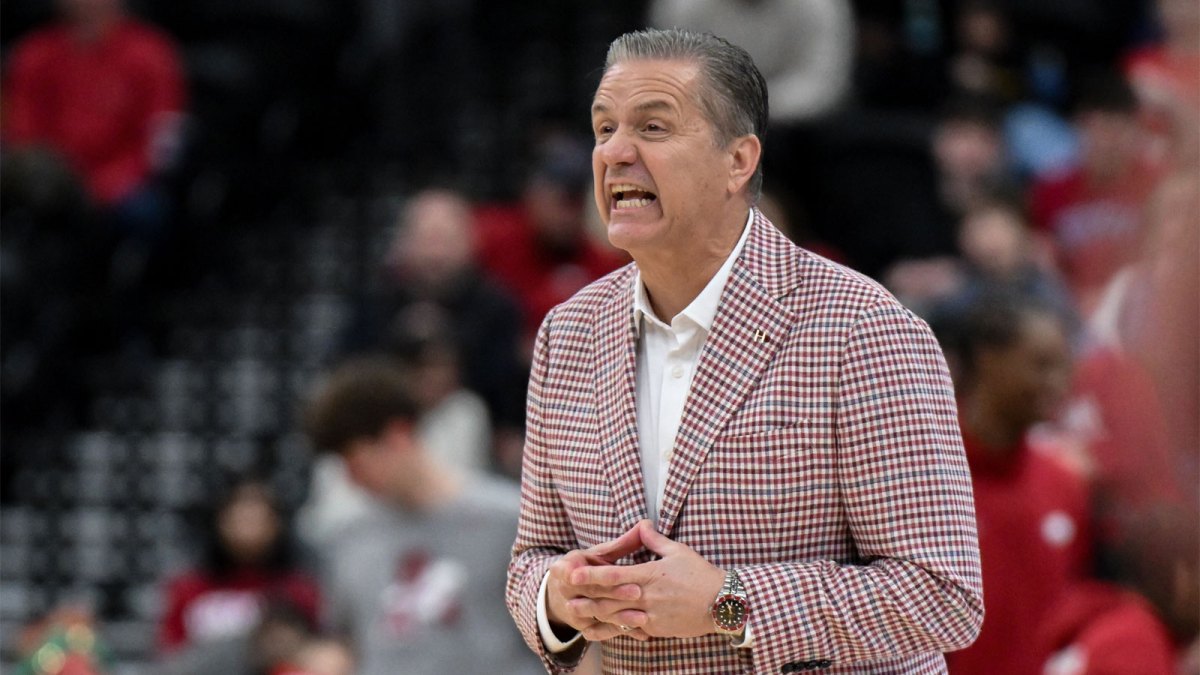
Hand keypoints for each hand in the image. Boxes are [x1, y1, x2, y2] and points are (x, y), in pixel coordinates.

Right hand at [545, 523, 650, 640]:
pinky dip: (621, 631)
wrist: (564, 592)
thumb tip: (646, 525)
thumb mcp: (599, 553)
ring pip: (597, 615)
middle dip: (614, 593)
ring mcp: (573, 611)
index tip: (615, 572)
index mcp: (564, 567)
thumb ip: (622, 543)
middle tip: (637, 591)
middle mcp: (565, 591)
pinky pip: (602, 631)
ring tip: (643, 617)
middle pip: (591, 594)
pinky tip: (641, 632)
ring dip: (620, 617)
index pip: (579, 571)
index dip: (596, 573)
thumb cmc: (588, 567)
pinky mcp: (583, 627)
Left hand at [567, 520, 725, 639]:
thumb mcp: (678, 551)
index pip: (614, 575)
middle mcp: (646, 597)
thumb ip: (654, 541)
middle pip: (609, 597)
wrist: (722, 605)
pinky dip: (611, 630)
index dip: (591, 574)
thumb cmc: (701, 575)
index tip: (573, 573)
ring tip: (575, 612)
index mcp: (649, 575)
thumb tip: (642, 525)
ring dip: (593, 614)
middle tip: (564, 594)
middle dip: (585, 595)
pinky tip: (597, 631)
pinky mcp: (656, 629)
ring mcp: (650, 616)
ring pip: (616, 616)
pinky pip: (629, 630)